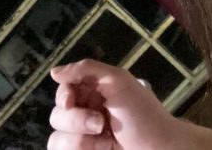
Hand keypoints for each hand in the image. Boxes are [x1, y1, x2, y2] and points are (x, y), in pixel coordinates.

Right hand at [47, 58, 182, 148]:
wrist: (157, 148)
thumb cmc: (142, 113)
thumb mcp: (119, 81)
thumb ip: (87, 70)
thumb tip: (54, 71)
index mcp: (93, 90)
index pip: (64, 89)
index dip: (63, 95)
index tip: (69, 102)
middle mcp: (85, 112)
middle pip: (57, 115)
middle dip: (77, 121)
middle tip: (101, 124)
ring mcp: (83, 137)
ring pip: (56, 139)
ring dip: (78, 140)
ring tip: (103, 139)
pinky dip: (79, 149)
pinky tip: (100, 148)